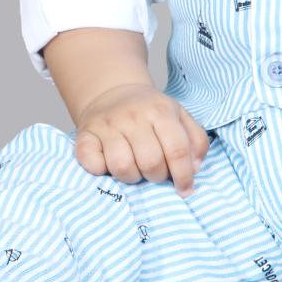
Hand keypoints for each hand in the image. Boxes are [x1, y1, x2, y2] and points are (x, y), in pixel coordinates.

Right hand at [73, 84, 210, 197]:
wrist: (112, 91)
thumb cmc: (150, 111)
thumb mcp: (180, 116)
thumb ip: (195, 141)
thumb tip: (195, 169)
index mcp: (161, 111)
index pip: (177, 150)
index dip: (184, 176)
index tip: (185, 190)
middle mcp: (133, 116)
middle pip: (151, 162)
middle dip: (157, 177)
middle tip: (155, 173)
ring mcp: (107, 125)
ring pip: (122, 167)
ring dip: (131, 177)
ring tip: (135, 168)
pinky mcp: (85, 135)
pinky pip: (92, 163)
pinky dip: (100, 170)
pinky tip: (108, 163)